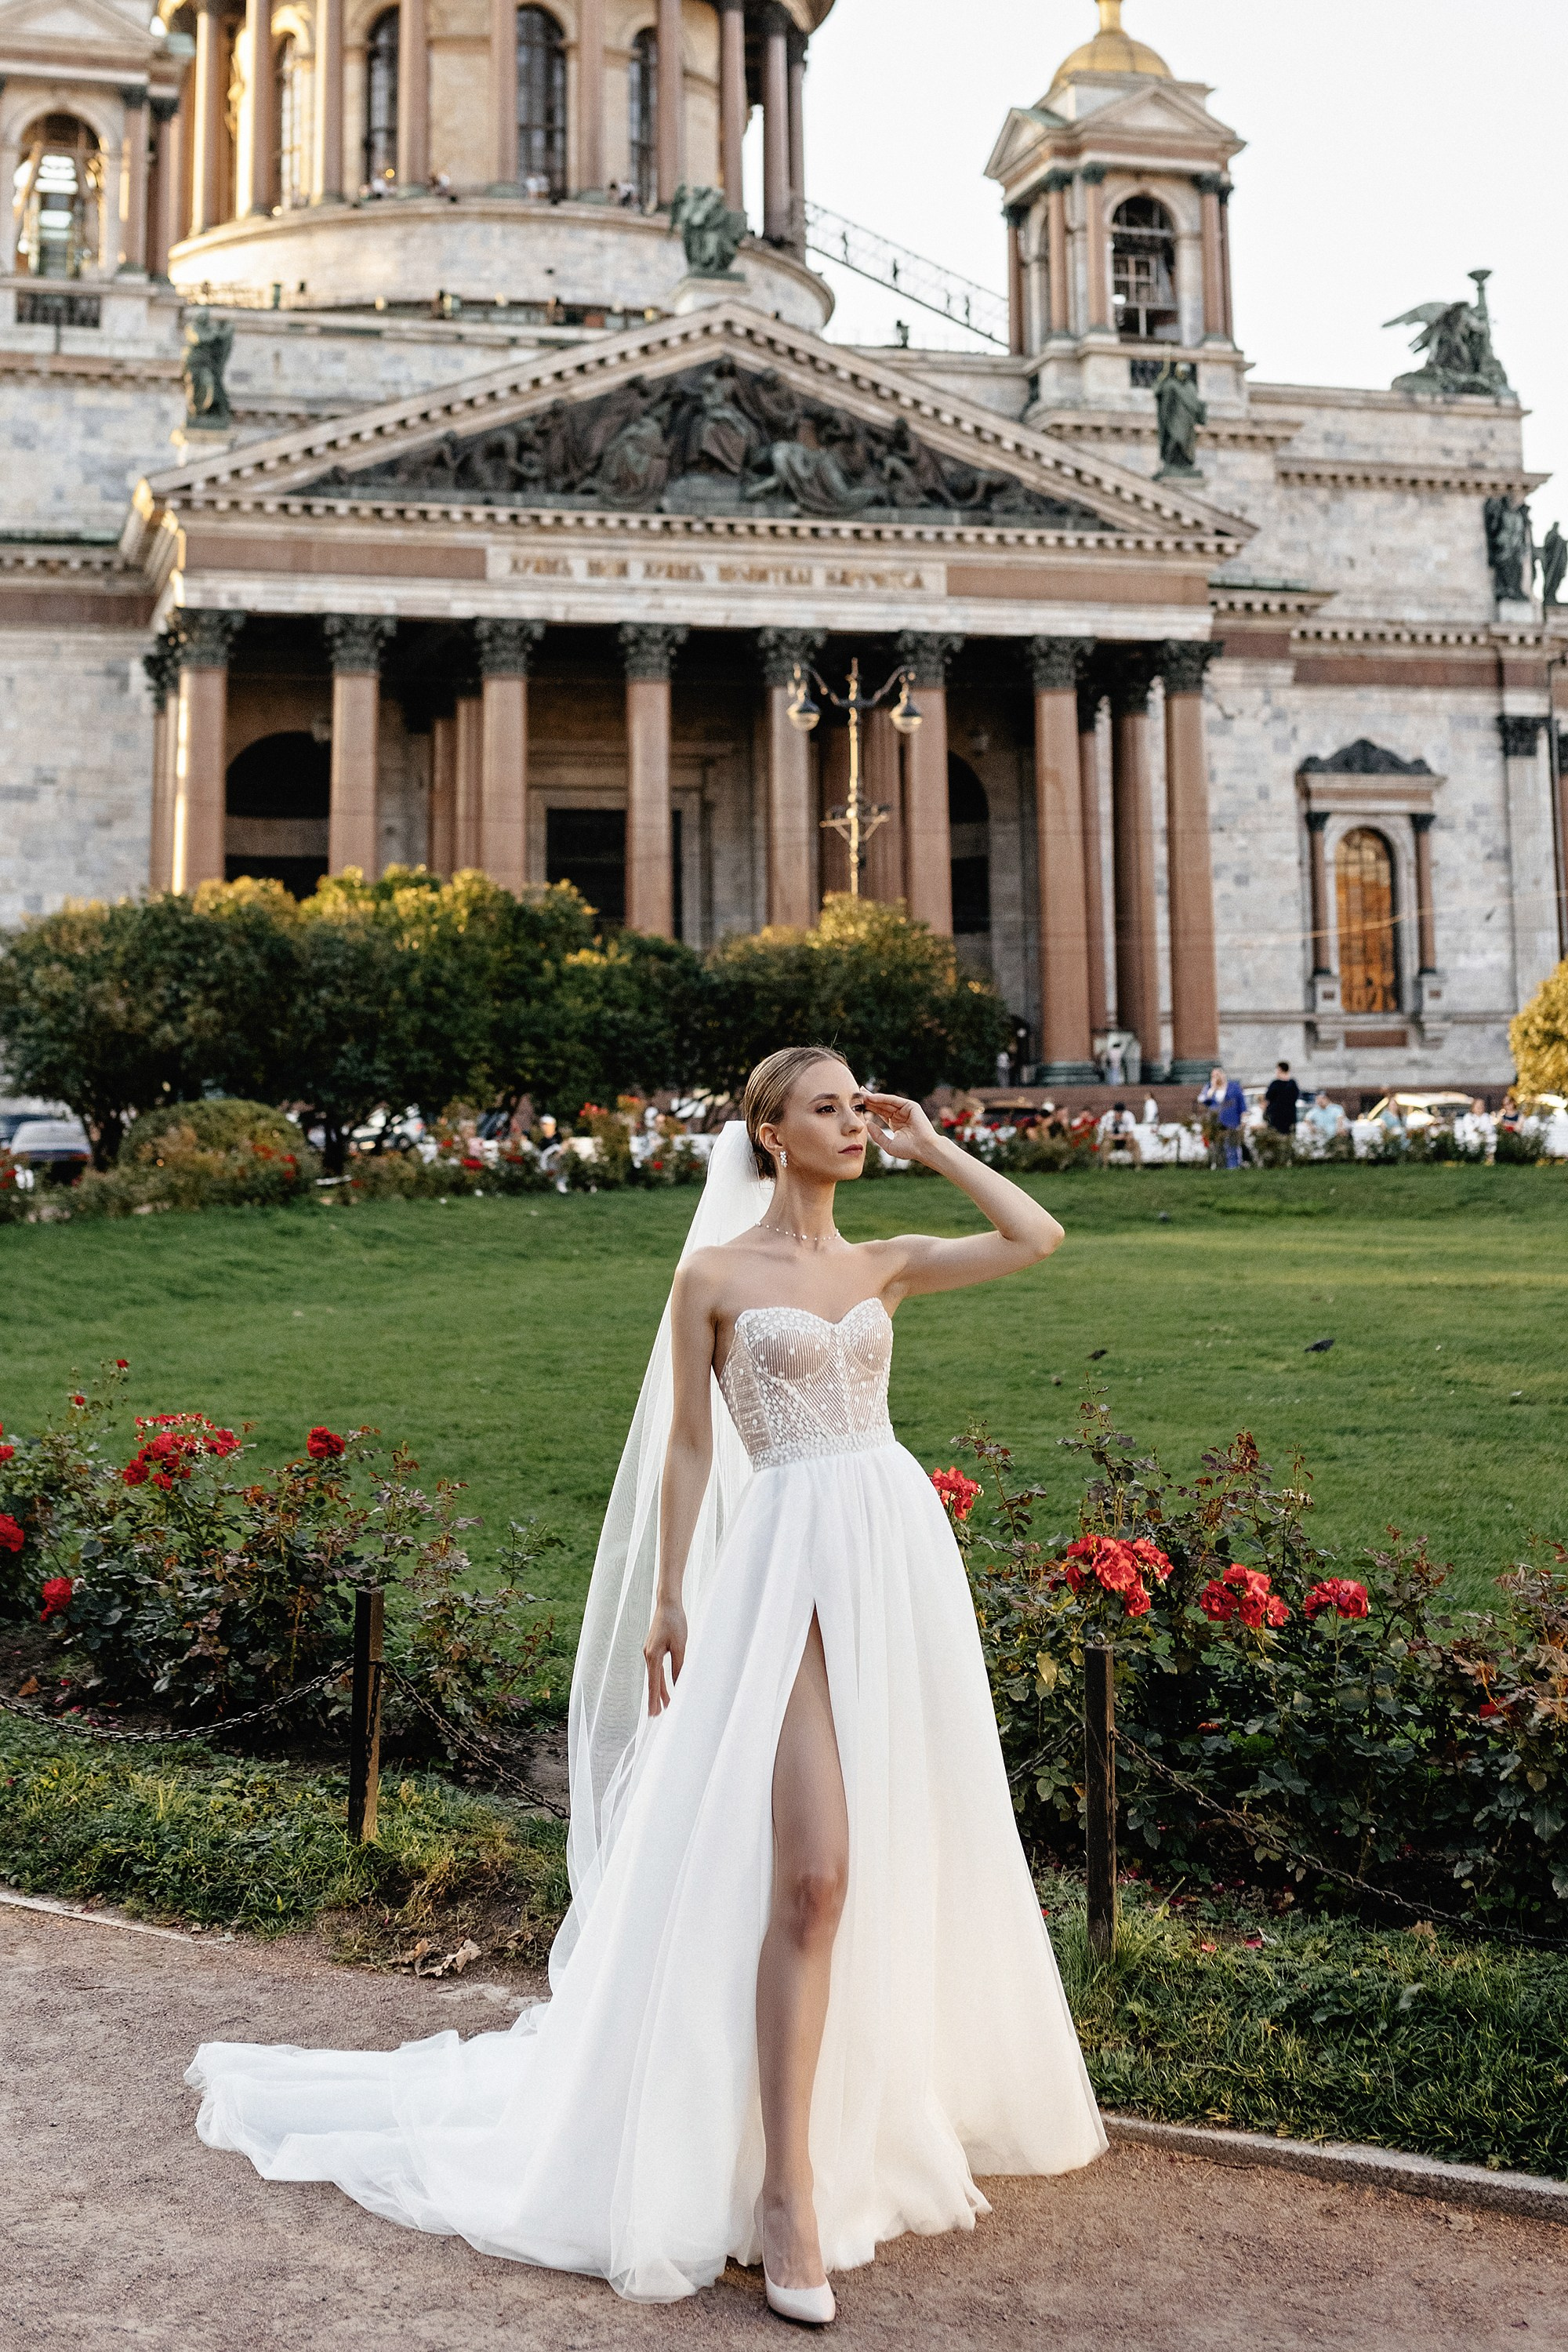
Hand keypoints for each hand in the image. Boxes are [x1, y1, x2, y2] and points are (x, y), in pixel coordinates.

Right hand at [644, 1599, 687, 1717]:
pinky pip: (655, 1668)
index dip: (654, 1700)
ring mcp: (649, 1651)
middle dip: (656, 1698)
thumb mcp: (680, 1646)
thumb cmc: (675, 1622)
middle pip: (653, 1682)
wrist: (667, 1603)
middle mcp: (648, 1655)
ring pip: (654, 1675)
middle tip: (658, 1715)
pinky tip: (662, 1683)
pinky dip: (659, 1679)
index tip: (653, 1714)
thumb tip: (678, 1683)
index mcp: (653, 1656)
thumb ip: (678, 1666)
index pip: (654, 1684)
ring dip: (658, 1690)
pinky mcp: (653, 1647)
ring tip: (664, 1704)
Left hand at [864, 1092, 946, 1168]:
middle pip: (882, 1105)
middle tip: (857, 1094)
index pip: (880, 1113)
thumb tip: (867, 1123)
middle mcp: (900, 1115)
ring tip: (862, 1095)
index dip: (869, 1108)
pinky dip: (883, 1098)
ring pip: (887, 1102)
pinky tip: (872, 1097)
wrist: (924, 1149)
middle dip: (870, 1100)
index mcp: (895, 1123)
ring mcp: (906, 1110)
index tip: (858, 1104)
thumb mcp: (888, 1145)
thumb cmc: (909, 1150)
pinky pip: (894, 1100)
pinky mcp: (911, 1106)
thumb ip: (877, 1135)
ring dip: (874, 1098)